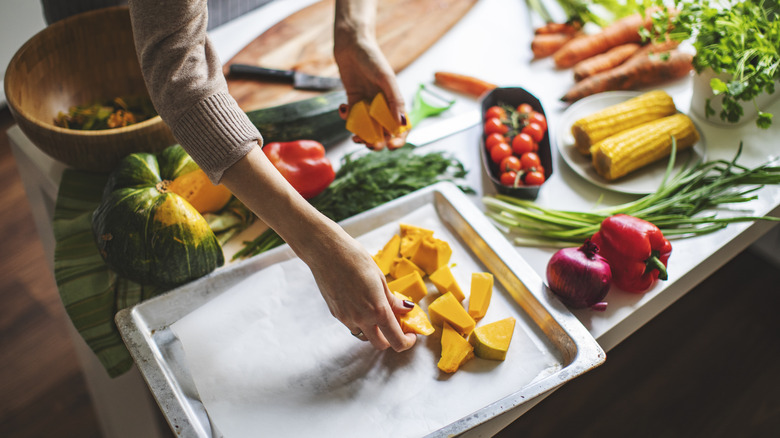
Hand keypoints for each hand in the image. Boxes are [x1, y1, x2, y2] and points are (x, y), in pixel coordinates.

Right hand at [304, 225, 417, 351]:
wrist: (326, 252)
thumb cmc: (355, 259)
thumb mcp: (380, 278)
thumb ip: (392, 299)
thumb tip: (406, 309)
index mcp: (377, 309)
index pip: (396, 340)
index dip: (407, 342)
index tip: (410, 335)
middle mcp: (361, 319)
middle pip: (380, 344)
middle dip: (391, 340)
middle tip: (396, 327)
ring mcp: (346, 318)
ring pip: (364, 336)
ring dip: (374, 331)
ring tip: (378, 314)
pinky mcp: (335, 314)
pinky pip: (352, 326)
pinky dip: (360, 322)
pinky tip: (362, 306)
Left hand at [334, 0, 408, 149]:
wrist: (351, 45)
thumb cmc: (372, 58)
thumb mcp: (386, 78)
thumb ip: (395, 100)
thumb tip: (401, 122)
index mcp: (395, 102)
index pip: (401, 126)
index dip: (399, 139)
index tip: (391, 146)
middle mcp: (382, 106)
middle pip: (383, 132)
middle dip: (377, 142)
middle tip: (370, 144)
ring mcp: (367, 105)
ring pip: (367, 129)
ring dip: (362, 135)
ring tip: (355, 136)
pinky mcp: (353, 101)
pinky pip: (352, 118)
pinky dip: (347, 118)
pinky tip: (342, 108)